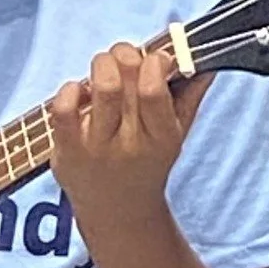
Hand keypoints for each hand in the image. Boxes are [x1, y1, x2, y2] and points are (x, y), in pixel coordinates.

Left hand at [48, 45, 212, 235]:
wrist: (118, 213)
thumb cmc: (146, 165)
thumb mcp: (175, 136)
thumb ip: (190, 97)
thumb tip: (205, 61)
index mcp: (161, 138)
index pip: (153, 89)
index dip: (154, 61)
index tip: (154, 61)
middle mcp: (129, 144)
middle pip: (125, 79)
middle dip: (125, 54)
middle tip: (124, 60)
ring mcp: (96, 149)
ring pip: (99, 87)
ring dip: (101, 65)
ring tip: (103, 71)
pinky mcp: (68, 152)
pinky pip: (63, 109)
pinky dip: (69, 90)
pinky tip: (79, 92)